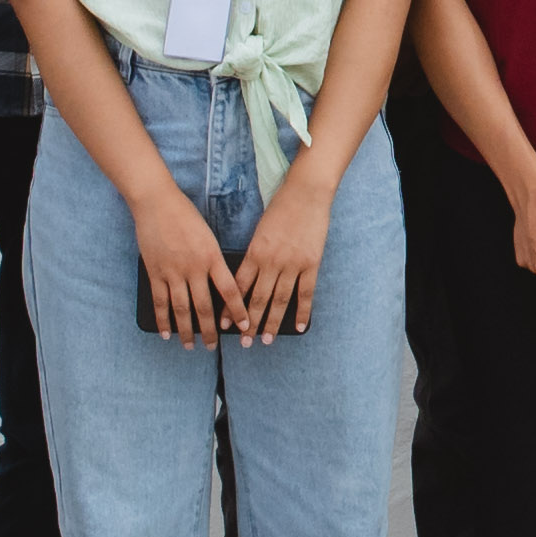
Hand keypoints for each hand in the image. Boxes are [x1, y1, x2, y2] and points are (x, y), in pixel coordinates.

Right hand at [128, 185, 241, 343]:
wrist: (157, 202)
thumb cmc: (186, 216)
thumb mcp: (208, 237)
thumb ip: (213, 261)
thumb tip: (221, 286)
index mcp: (212, 257)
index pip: (230, 290)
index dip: (238, 311)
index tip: (245, 327)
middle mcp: (194, 267)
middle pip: (204, 306)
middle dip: (210, 330)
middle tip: (213, 347)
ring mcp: (173, 272)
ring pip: (182, 309)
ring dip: (187, 331)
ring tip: (191, 345)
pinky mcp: (155, 272)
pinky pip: (160, 301)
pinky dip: (163, 319)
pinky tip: (166, 332)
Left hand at [227, 175, 336, 341]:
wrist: (307, 192)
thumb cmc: (281, 208)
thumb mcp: (260, 230)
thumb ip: (254, 254)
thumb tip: (247, 278)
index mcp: (254, 252)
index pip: (239, 287)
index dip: (231, 308)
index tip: (224, 326)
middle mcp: (271, 262)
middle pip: (258, 299)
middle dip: (249, 324)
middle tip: (244, 343)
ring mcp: (293, 264)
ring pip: (280, 301)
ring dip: (272, 323)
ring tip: (267, 340)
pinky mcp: (311, 264)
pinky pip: (306, 294)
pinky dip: (303, 312)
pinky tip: (300, 327)